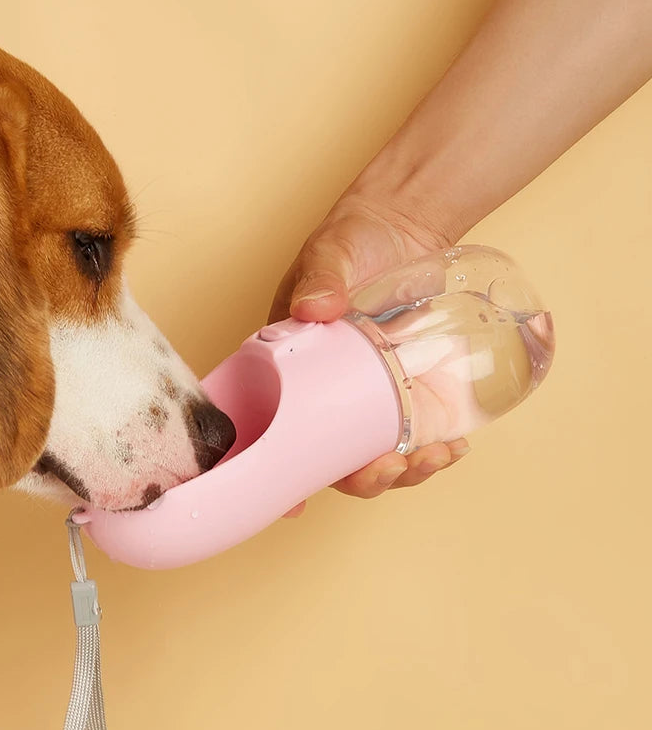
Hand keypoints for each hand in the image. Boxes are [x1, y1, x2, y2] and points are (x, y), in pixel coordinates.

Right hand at [269, 193, 468, 504]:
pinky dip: (434, 451)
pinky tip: (455, 448)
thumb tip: (314, 308)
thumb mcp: (329, 254)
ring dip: (403, 473)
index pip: (274, 435)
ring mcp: (369, 399)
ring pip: (376, 456)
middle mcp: (325, 397)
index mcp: (289, 374)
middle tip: (388, 467)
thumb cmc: (350, 240)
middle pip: (332, 461)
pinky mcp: (412, 391)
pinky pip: (417, 434)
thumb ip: (320, 277)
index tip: (295, 506)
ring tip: (432, 458)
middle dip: (362, 479)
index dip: (281, 478)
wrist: (402, 224)